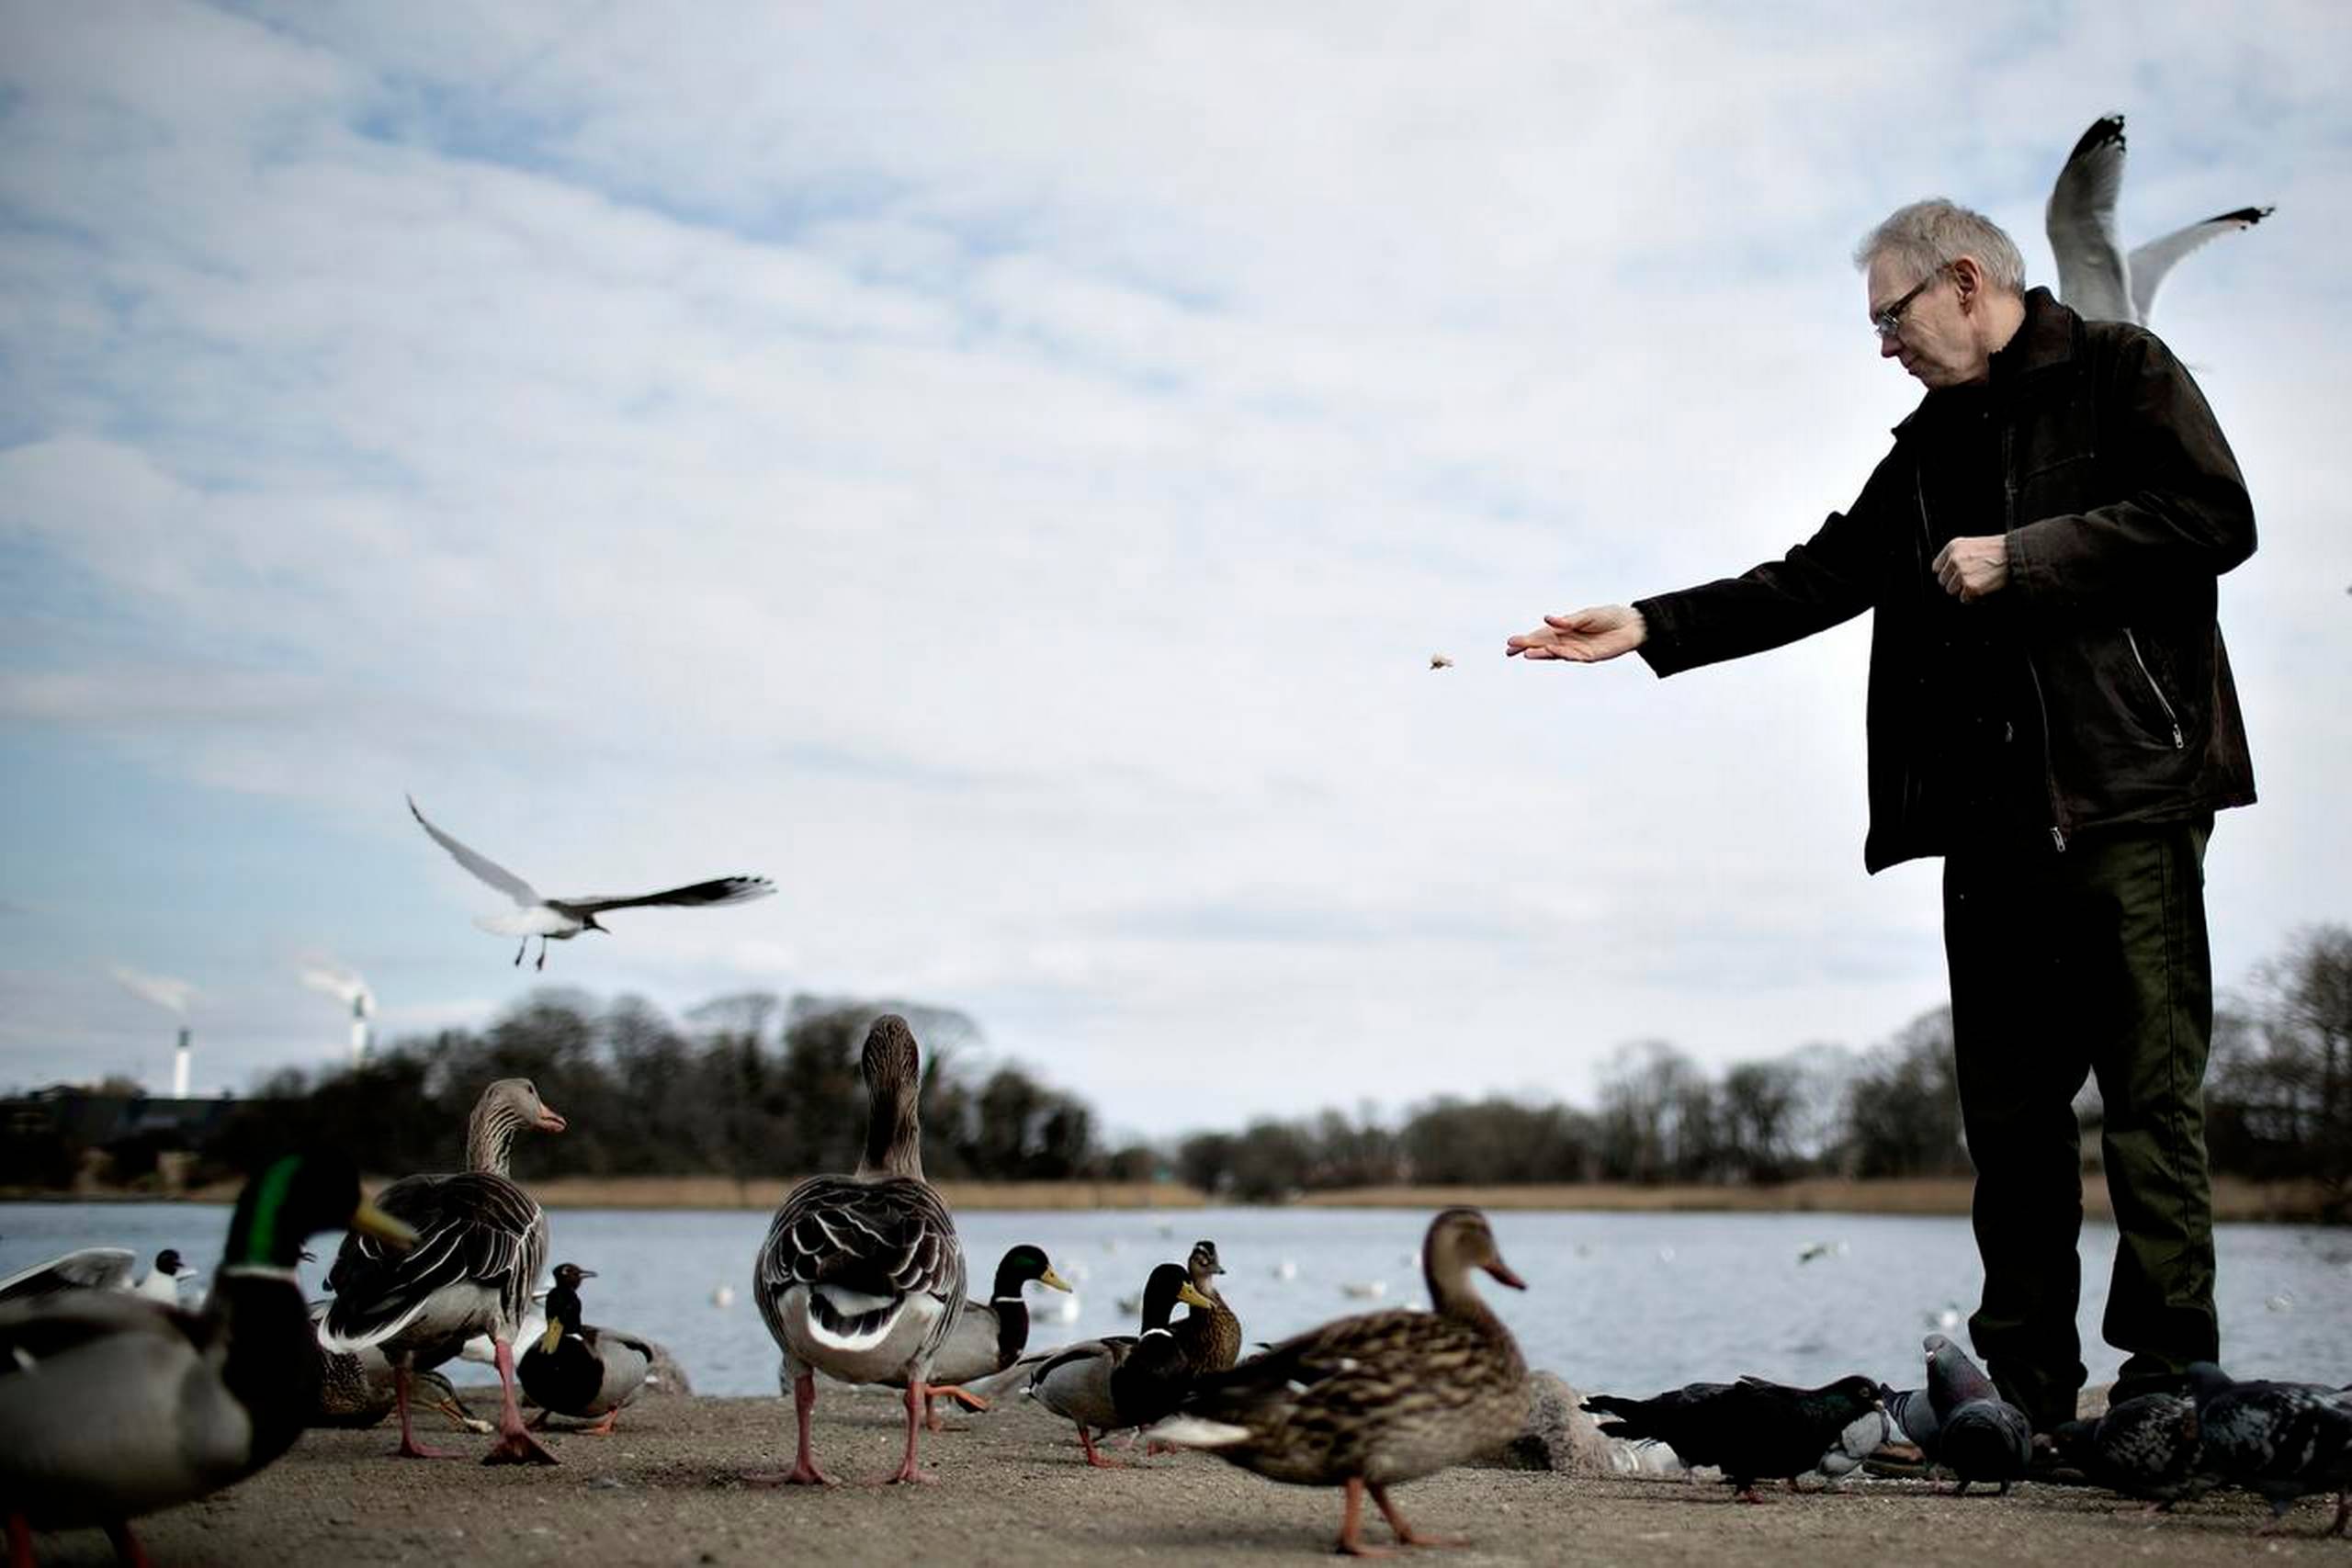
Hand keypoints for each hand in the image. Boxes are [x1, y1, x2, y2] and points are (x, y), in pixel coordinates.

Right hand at [1505, 605, 1646, 661]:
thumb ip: (1567, 620)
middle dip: (1528, 647)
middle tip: (1510, 650)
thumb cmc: (1609, 616)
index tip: (1511, 643)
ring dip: (1541, 653)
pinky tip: (1550, 650)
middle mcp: (1568, 642)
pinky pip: (1572, 656)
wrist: (1632, 624)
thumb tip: (1547, 619)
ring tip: (1526, 653)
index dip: (1526, 640)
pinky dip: (1561, 653)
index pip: (1541, 636)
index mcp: (1565, 630)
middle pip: (1544, 646)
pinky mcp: (1590, 657)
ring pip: (1555, 654)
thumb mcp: (1586, 614)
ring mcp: (1578, 651)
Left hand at [1931, 536, 2007, 600]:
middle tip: (1971, 580)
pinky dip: (1974, 598)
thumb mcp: (1973, 545)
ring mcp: (1962, 573)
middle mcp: (1954, 559)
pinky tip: (1984, 588)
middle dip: (1955, 583)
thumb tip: (1947, 572)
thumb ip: (1958, 556)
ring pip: (1952, 591)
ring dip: (1964, 591)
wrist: (2016, 555)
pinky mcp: (1970, 586)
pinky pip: (1965, 599)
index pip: (1937, 567)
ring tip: (1979, 582)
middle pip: (1943, 581)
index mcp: (1953, 547)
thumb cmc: (1999, 550)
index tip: (1955, 575)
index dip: (1947, 573)